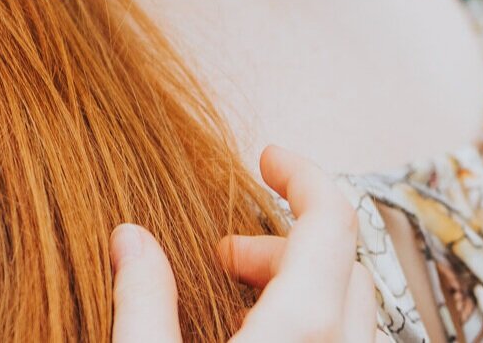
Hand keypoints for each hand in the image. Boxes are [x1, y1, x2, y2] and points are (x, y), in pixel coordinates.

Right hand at [110, 143, 390, 340]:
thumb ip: (144, 300)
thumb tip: (131, 238)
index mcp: (304, 329)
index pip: (333, 220)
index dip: (303, 174)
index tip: (267, 158)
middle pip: (344, 264)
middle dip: (284, 241)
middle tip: (226, 253)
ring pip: (351, 312)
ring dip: (301, 286)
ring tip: (239, 299)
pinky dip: (313, 325)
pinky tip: (259, 340)